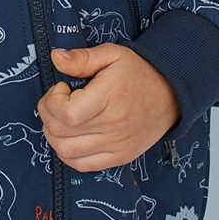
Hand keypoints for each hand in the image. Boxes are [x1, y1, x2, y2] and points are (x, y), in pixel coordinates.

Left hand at [36, 43, 181, 172]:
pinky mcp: (119, 157)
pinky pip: (82, 165)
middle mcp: (113, 126)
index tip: (62, 87)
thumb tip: (56, 57)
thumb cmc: (138, 72)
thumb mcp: (112, 54)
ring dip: (53, 134)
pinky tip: (70, 135)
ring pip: (67, 152)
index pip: (67, 114)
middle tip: (57, 99)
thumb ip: (82, 57)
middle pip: (62, 132)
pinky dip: (67, 153)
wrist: (170, 94)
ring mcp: (116, 145)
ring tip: (62, 117)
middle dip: (48, 113)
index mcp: (110, 97)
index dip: (53, 101)